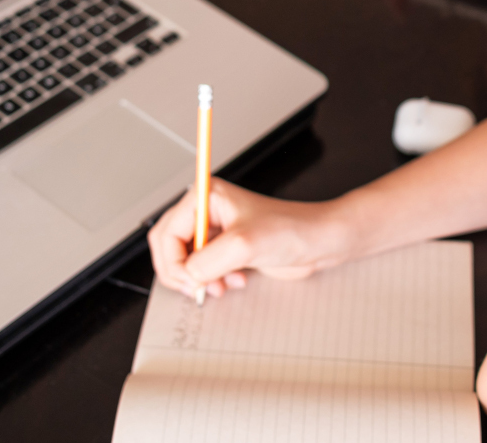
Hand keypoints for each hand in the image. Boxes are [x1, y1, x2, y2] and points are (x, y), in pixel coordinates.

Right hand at [147, 179, 344, 299]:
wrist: (319, 242)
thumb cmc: (292, 230)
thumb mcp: (244, 246)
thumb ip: (207, 261)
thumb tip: (187, 275)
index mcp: (207, 197)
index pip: (167, 233)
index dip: (173, 262)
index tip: (190, 281)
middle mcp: (208, 211)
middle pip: (170, 247)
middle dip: (182, 272)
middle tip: (198, 288)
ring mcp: (217, 231)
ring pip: (186, 262)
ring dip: (200, 279)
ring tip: (221, 285)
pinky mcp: (228, 249)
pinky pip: (204, 269)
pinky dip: (214, 281)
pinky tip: (235, 280)